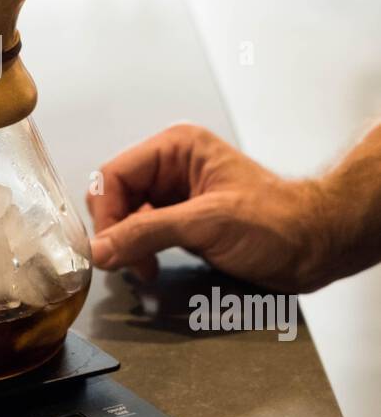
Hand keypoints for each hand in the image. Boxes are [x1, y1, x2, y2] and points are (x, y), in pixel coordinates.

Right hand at [87, 124, 328, 291]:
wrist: (315, 247)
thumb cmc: (279, 221)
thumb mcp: (206, 224)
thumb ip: (147, 234)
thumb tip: (101, 248)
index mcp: (177, 148)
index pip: (114, 175)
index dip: (106, 213)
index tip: (108, 248)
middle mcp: (173, 167)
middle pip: (116, 197)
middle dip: (117, 232)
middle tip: (127, 261)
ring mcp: (176, 195)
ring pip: (126, 218)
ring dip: (128, 245)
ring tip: (144, 267)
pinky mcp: (183, 221)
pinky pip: (144, 234)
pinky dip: (141, 252)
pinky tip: (151, 266)